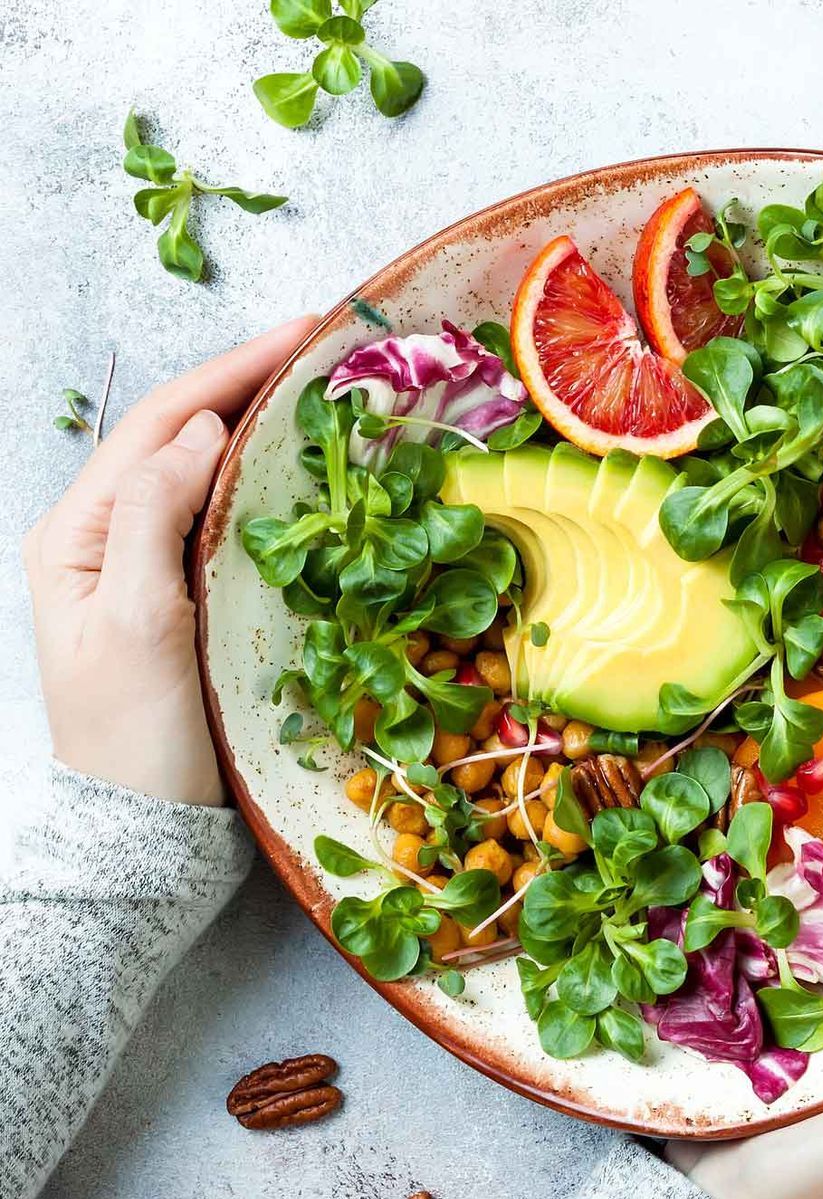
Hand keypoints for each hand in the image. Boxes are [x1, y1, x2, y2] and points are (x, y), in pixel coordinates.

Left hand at [23, 317, 315, 805]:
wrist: (147, 828)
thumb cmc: (135, 739)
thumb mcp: (136, 625)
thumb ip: (153, 520)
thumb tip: (199, 433)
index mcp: (78, 532)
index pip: (159, 425)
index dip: (230, 370)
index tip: (300, 333)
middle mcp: (109, 536)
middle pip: (184, 434)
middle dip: (252, 381)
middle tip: (329, 347)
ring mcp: (152, 564)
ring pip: (211, 470)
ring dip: (267, 424)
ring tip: (330, 390)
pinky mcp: (192, 594)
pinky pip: (232, 516)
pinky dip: (275, 481)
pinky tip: (315, 469)